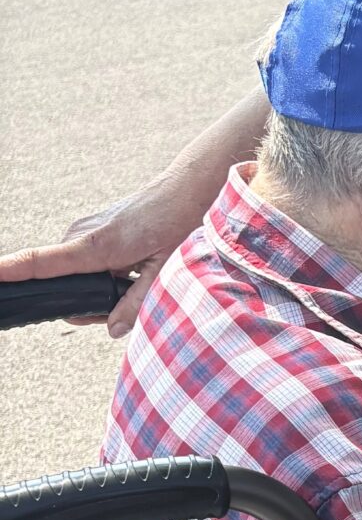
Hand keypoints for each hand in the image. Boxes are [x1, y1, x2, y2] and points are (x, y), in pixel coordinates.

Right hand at [0, 179, 205, 336]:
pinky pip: (85, 261)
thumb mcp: (165, 270)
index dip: (10, 271)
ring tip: (137, 284)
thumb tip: (113, 329)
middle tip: (127, 307)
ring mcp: (85, 230)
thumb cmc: (179, 224)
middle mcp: (82, 236)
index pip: (40, 261)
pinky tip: (133, 273)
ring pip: (76, 275)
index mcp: (96, 246)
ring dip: (99, 289)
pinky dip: (103, 274)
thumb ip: (138, 303)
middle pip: (62, 283)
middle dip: (88, 304)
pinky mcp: (93, 228)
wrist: (186, 189)